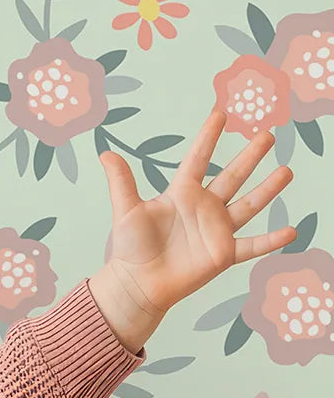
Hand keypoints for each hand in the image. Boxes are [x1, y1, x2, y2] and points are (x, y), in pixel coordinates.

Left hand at [93, 108, 295, 337]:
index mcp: (181, 193)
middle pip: (232, 176)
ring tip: (287, 171)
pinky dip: (271, 240)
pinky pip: (252, 245)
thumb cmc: (130, 248)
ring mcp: (216, 230)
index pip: (198, 159)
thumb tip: (105, 153)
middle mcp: (203, 207)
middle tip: (267, 134)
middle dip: (250, 156)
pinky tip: (291, 231)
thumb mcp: (126, 211)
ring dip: (268, 189)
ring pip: (248, 205)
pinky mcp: (222, 254)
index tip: (221, 113)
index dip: (208, 137)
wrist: (136, 284)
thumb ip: (121, 183)